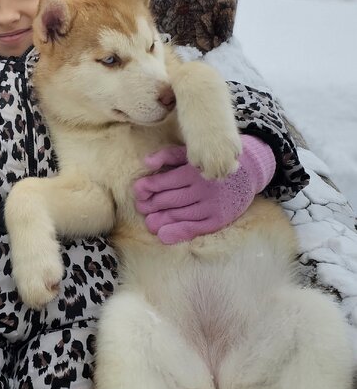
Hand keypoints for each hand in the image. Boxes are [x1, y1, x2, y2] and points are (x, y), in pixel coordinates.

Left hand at [133, 135, 275, 244]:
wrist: (248, 171)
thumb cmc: (211, 162)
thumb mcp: (191, 153)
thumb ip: (167, 156)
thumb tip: (146, 163)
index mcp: (195, 171)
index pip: (166, 181)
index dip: (149, 187)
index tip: (138, 191)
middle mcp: (204, 188)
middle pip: (171, 200)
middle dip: (152, 204)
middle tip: (141, 208)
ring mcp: (212, 205)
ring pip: (181, 215)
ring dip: (162, 220)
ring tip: (149, 222)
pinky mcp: (219, 219)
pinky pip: (196, 228)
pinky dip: (179, 232)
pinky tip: (164, 235)